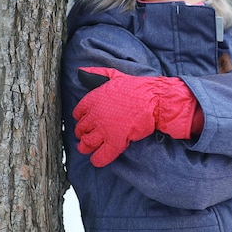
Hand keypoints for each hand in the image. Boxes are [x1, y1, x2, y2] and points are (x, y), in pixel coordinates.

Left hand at [73, 67, 199, 166]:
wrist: (153, 100)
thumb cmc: (137, 88)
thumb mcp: (114, 76)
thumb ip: (96, 74)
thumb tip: (81, 72)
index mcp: (92, 100)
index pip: (77, 113)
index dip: (81, 118)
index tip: (86, 120)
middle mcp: (95, 116)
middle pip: (80, 129)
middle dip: (83, 133)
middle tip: (88, 135)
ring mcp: (104, 131)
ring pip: (87, 144)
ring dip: (86, 147)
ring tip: (89, 148)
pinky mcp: (115, 143)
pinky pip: (100, 157)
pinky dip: (97, 159)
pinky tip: (98, 158)